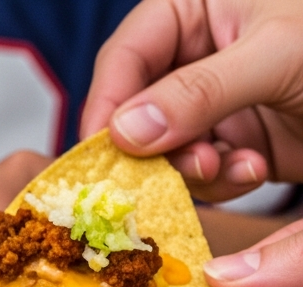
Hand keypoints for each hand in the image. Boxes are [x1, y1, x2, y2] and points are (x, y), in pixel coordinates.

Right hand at [82, 0, 302, 201]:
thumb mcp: (277, 55)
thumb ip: (198, 91)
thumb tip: (125, 132)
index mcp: (195, 7)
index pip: (127, 56)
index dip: (107, 105)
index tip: (101, 153)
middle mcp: (199, 54)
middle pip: (139, 108)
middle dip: (155, 147)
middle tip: (174, 172)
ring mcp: (219, 100)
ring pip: (168, 146)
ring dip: (194, 169)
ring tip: (233, 167)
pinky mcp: (243, 138)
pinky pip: (207, 169)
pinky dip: (224, 178)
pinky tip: (256, 168)